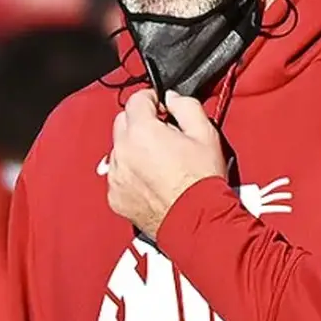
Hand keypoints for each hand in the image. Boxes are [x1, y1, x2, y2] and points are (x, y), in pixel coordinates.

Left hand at [107, 89, 226, 239]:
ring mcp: (116, 176)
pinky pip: (119, 174)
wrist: (197, 222)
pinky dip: (130, 172)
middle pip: (123, 121)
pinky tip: (152, 180)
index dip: (152, 99)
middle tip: (163, 133)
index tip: (165, 109)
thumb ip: (186, 106)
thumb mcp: (205, 133)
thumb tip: (171, 98)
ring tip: (159, 161)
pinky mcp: (115, 196)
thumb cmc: (202, 179)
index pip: (136, 99)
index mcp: (141, 131)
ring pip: (119, 148)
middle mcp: (122, 151)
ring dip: (134, 147)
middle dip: (141, 121)